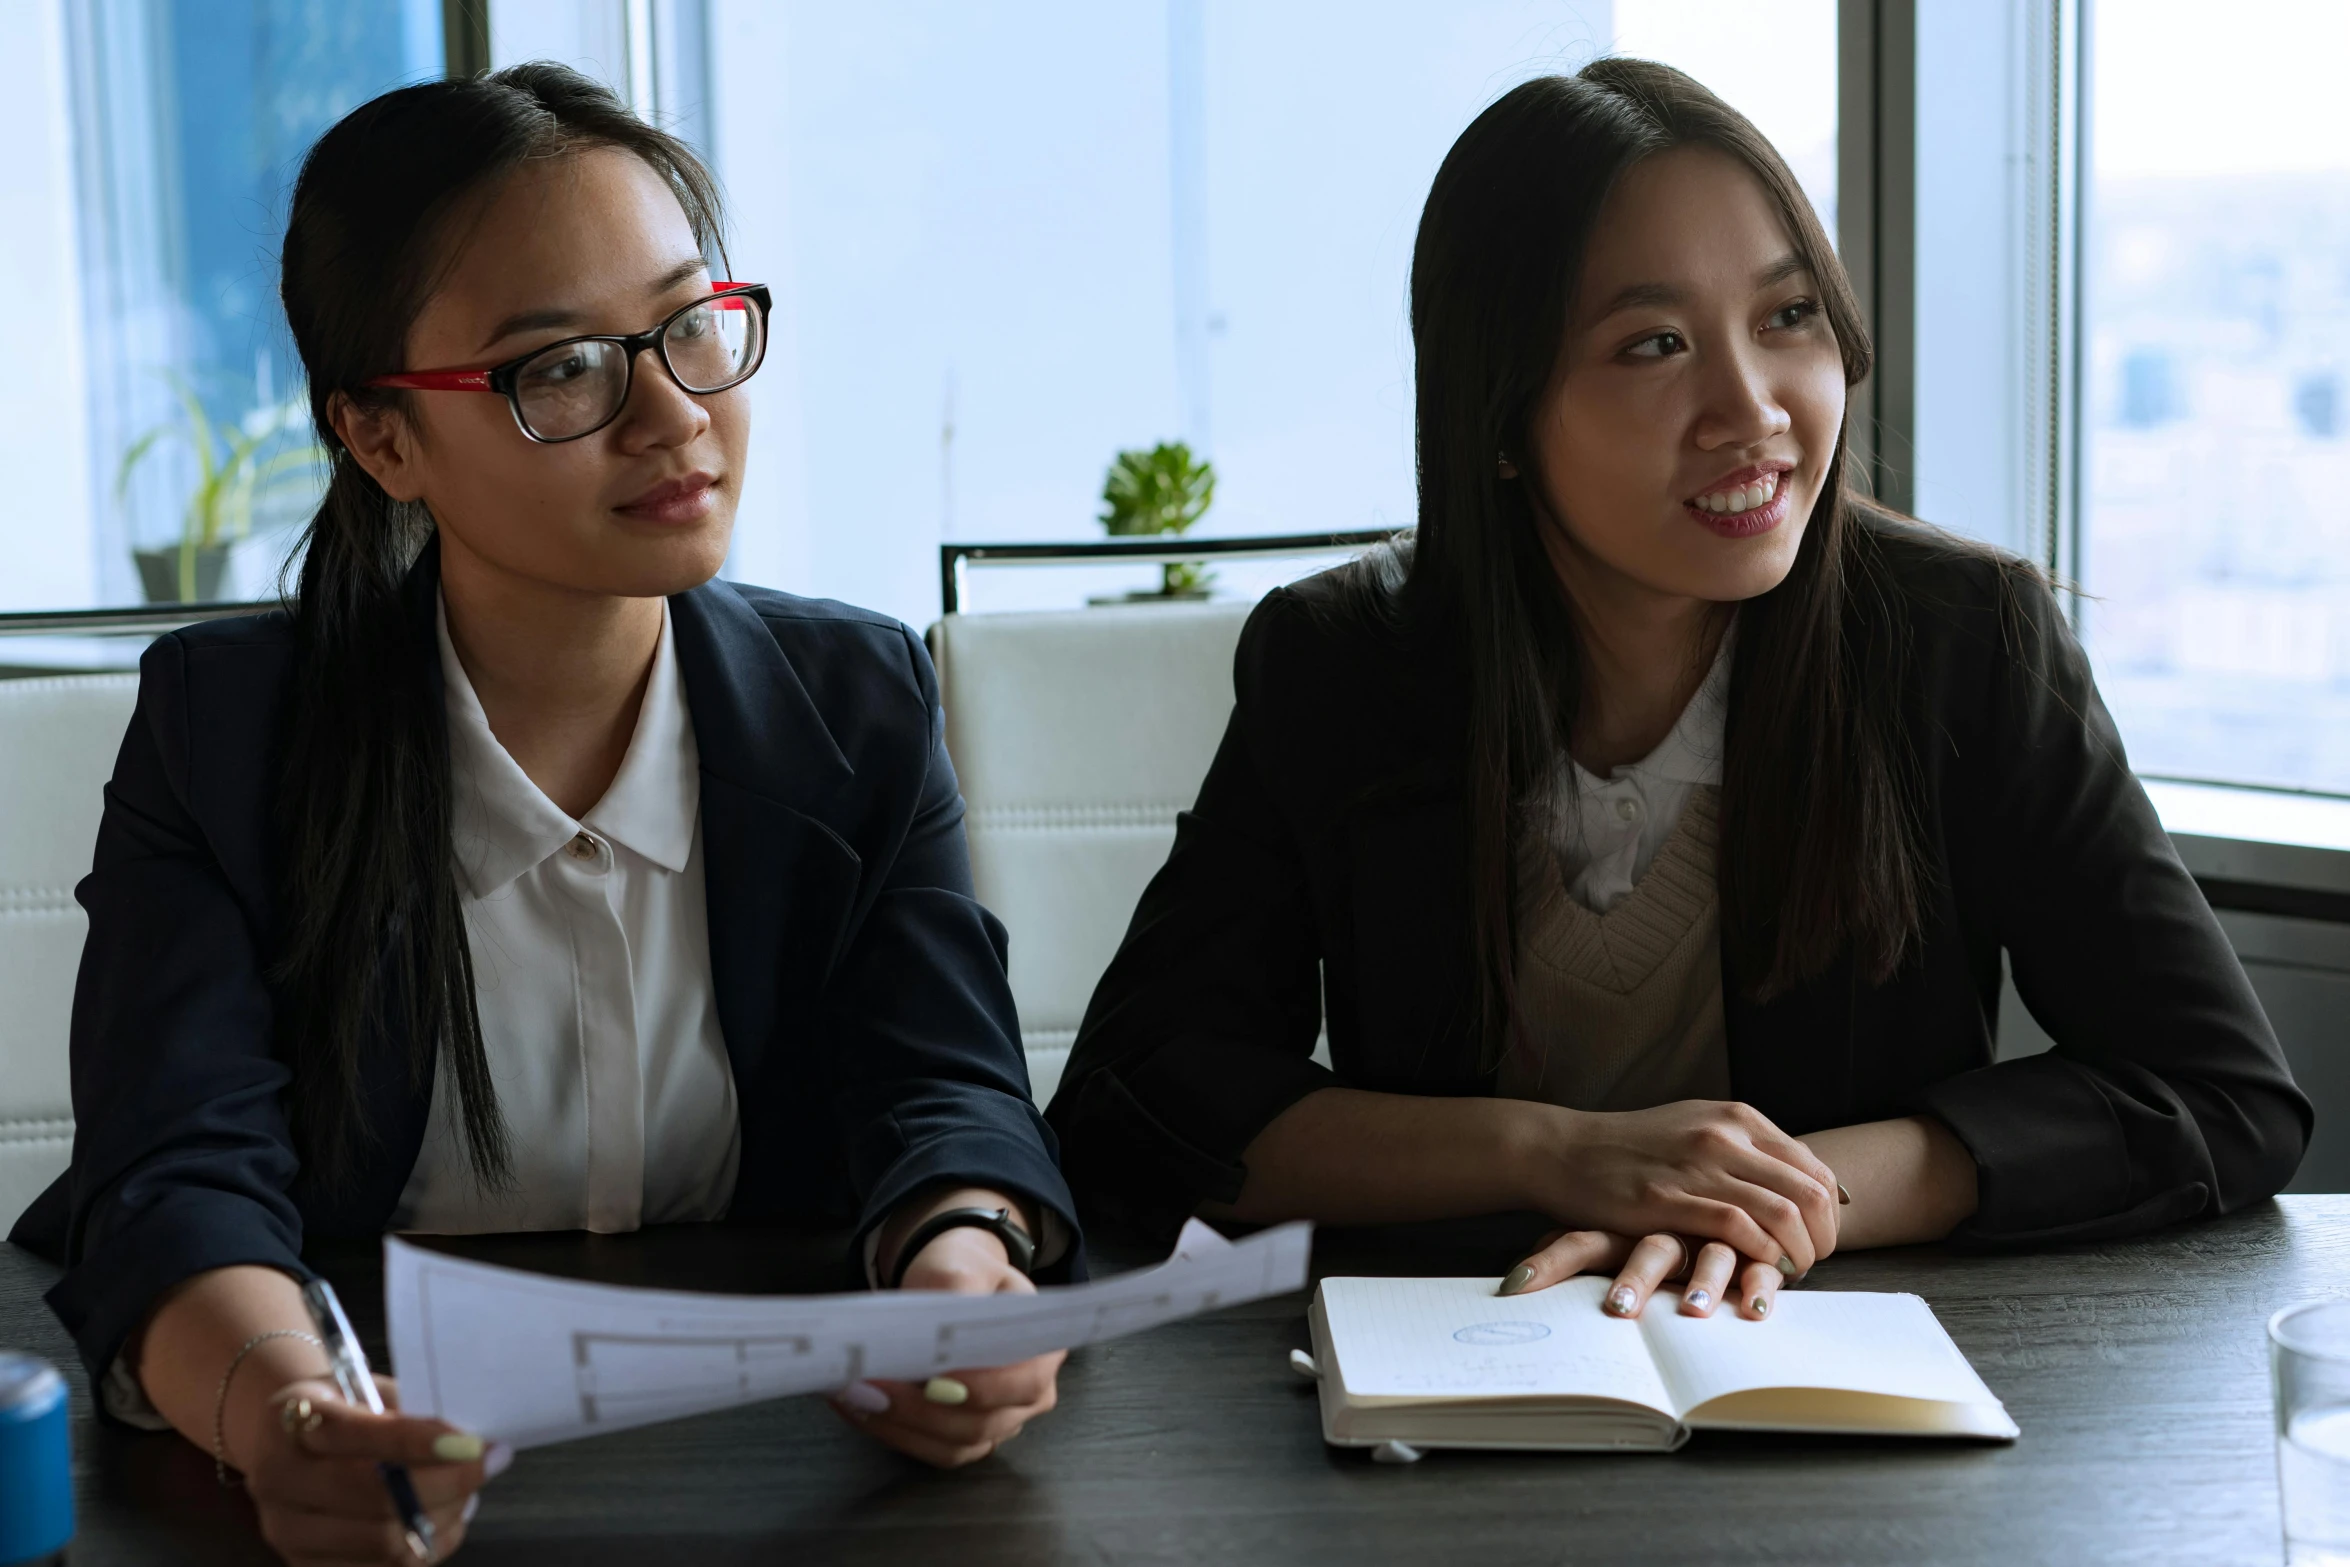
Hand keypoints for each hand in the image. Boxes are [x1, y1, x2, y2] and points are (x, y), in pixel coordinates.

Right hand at [229, 1374, 505, 1564]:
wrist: (282, 1440)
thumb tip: (469, 1443)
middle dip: (448, 1483)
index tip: (473, 1443)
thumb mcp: (366, 1389)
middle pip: (376, 1499)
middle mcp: (278, 1481)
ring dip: (444, 1517)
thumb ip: (408, 1412)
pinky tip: (449, 1518)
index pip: (362, 1435)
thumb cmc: (341, 1407)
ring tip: (471, 1491)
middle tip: (491, 1462)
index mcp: (290, 1421)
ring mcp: (287, 1532)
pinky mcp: (305, 1565)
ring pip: (384, 1542)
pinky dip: (429, 1545)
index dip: (423, 1442)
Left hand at [831, 1226, 1062, 1466]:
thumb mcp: (963, 1265)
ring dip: (896, 1425)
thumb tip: (934, 1336)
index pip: (1023, 1383)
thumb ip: (955, 1291)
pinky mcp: (960, 1438)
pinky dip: (889, 1431)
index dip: (981, 1389)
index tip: (932, 1380)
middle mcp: (1028, 1397)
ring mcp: (996, 1424)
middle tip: (866, 1386)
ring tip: (851, 1395)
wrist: (954, 1282)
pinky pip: (927, 1449)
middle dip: (918, 1410)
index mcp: (1043, 1351)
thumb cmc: (966, 1271)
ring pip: (949, 1446)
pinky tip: (854, 1406)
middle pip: (979, 1424)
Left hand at [1498, 1229, 1784, 1320]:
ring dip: (1705, 1284)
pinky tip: (1757, 1310)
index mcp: (1625, 1221)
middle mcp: (1668, 1225)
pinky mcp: (1756, 1250)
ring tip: (1694, 1312)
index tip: (1518, 1284)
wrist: (1720, 1168)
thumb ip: (1571, 1250)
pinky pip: (1762, 1270)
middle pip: (1648, 1252)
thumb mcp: (1611, 1227)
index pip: (1581, 1242)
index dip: (1552, 1260)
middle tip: (1617, 1309)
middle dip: (1631, 1280)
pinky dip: (1757, 1289)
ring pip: (1710, 1256)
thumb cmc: (1652, 1210)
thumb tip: (1514, 1281)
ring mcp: (1715, 1233)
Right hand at [1514, 1099, 1841, 1274]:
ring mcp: (1697, 1165)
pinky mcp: (1668, 1198)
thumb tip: (1802, 1182)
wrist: (1566, 1150)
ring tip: (1790, 1273)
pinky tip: (1757, 1269)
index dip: (1830, 1213)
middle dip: (1824, 1238)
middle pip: (1810, 1192)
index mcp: (1738, 1118)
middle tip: (1812, 1263)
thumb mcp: (1697, 1129)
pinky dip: (1760, 1253)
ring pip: (1782, 1212)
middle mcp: (1725, 1136)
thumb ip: (1747, 1150)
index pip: (1815, 1168)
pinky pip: (1736, 1226)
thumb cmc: (1633, 1147)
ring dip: (1798, 1253)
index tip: (1819, 1239)